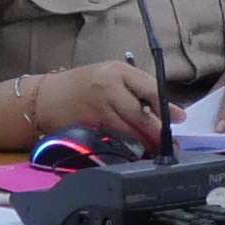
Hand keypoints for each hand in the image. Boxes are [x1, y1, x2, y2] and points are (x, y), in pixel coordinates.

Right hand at [30, 58, 167, 151]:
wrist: (44, 98)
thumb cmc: (82, 85)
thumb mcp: (109, 76)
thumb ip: (136, 89)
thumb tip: (168, 111)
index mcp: (117, 71)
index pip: (150, 89)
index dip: (167, 107)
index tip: (180, 118)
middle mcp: (108, 88)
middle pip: (141, 114)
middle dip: (158, 132)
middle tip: (172, 144)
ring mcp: (97, 110)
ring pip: (129, 131)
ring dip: (146, 144)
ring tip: (157, 151)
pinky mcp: (88, 128)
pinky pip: (114, 140)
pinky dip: (127, 148)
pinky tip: (135, 154)